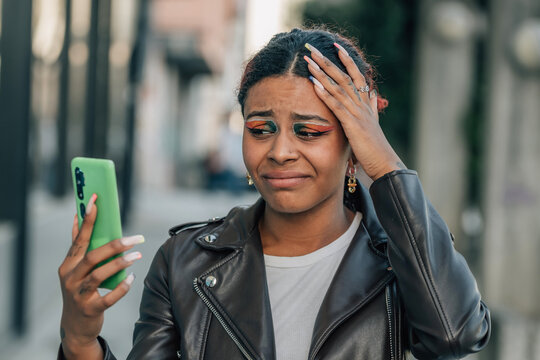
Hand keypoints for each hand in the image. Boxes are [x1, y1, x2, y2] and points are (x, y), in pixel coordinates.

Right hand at [58, 194, 143, 358]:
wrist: (75, 326)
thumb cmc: (79, 291)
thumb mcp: (75, 269)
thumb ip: (78, 245)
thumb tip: (77, 217)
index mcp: (68, 264)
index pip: (79, 239)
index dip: (87, 220)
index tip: (95, 201)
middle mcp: (71, 278)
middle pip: (93, 257)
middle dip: (115, 245)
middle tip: (136, 237)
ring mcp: (79, 295)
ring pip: (100, 275)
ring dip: (121, 263)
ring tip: (137, 254)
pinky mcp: (90, 309)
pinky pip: (108, 297)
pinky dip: (121, 287)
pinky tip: (132, 277)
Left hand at [304, 42, 405, 179]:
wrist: (383, 161)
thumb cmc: (375, 145)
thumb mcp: (373, 122)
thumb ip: (372, 107)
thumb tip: (373, 95)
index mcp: (366, 102)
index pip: (357, 74)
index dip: (347, 60)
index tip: (336, 47)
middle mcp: (362, 103)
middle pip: (344, 76)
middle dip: (327, 61)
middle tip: (313, 49)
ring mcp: (357, 112)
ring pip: (338, 87)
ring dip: (322, 73)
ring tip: (309, 62)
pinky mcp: (351, 123)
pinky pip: (336, 105)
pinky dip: (325, 94)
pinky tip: (314, 85)